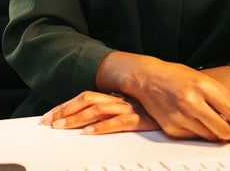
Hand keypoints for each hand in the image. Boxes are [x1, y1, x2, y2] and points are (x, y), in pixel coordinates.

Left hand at [40, 91, 159, 134]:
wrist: (180, 105)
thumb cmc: (152, 111)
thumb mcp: (127, 110)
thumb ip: (109, 112)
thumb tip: (87, 120)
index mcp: (113, 97)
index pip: (82, 98)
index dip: (64, 107)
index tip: (48, 116)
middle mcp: (119, 99)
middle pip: (85, 100)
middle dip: (64, 112)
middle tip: (48, 123)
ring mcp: (130, 108)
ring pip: (97, 110)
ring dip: (77, 119)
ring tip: (62, 127)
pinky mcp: (141, 119)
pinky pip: (119, 122)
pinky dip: (102, 127)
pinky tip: (89, 133)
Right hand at [99, 53, 229, 140]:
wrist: (145, 78)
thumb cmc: (175, 76)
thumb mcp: (205, 79)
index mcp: (202, 86)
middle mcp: (190, 102)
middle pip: (225, 130)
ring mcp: (179, 117)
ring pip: (211, 137)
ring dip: (217, 132)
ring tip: (214, 121)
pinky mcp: (171, 128)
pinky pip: (195, 138)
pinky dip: (200, 132)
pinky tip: (196, 120)